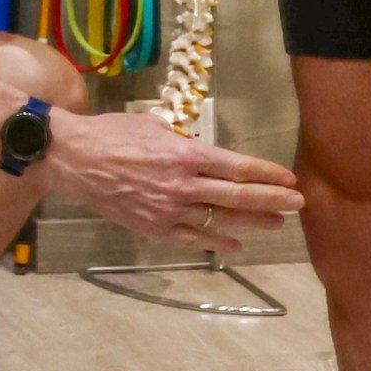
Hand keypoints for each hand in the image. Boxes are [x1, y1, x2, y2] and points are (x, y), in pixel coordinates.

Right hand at [45, 115, 301, 254]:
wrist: (73, 159)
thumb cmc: (111, 134)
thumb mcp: (153, 125)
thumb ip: (183, 142)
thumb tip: (201, 152)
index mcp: (185, 155)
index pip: (237, 167)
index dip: (267, 173)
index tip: (289, 177)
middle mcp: (182, 185)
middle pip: (237, 196)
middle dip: (272, 199)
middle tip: (297, 202)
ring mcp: (168, 210)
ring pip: (220, 221)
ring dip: (252, 222)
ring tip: (277, 223)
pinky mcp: (154, 227)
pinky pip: (193, 239)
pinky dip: (217, 242)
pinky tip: (235, 244)